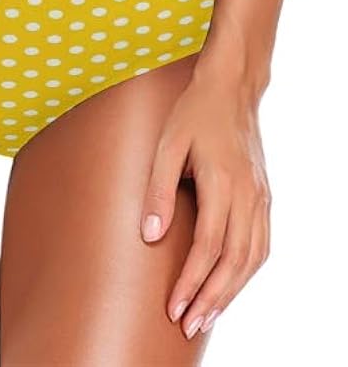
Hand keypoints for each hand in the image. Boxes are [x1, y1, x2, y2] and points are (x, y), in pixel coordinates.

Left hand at [139, 63, 271, 340]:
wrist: (232, 88)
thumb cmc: (194, 113)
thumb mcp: (167, 144)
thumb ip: (158, 189)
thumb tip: (150, 236)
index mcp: (221, 181)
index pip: (208, 245)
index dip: (191, 281)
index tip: (173, 307)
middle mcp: (247, 194)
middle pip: (233, 261)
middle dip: (210, 298)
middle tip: (187, 325)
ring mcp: (260, 196)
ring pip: (251, 258)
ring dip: (230, 292)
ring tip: (206, 316)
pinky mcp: (264, 196)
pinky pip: (261, 244)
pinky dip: (247, 272)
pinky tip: (230, 286)